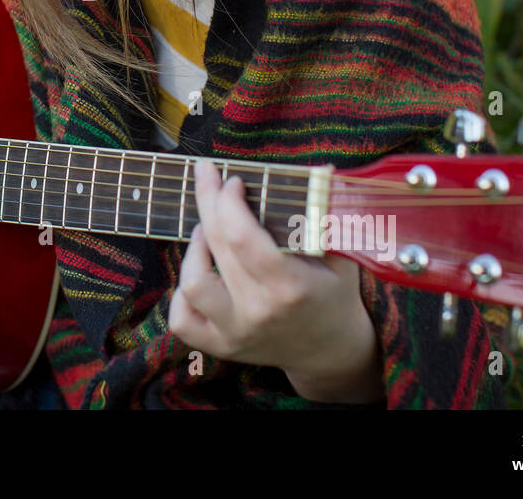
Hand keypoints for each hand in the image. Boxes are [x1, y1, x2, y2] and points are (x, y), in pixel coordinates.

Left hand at [168, 159, 383, 402]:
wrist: (332, 351)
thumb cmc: (335, 294)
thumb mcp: (342, 255)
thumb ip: (327, 215)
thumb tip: (325, 171)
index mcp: (289, 286)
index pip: (242, 236)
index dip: (228, 202)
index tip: (232, 180)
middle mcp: (258, 311)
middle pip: (217, 247)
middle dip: (209, 202)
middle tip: (209, 179)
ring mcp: (236, 331)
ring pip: (192, 284)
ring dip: (193, 250)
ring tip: (206, 231)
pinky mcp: (221, 346)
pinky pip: (182, 320)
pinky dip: (181, 294)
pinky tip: (199, 271)